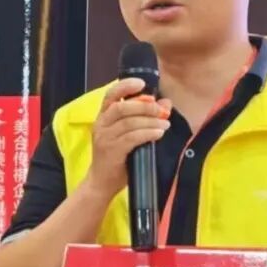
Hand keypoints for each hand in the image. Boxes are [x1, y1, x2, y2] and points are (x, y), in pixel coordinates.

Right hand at [83, 78, 170, 198]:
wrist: (101, 182)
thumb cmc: (117, 157)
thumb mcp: (129, 134)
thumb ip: (144, 118)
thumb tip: (165, 103)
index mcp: (103, 117)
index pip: (111, 94)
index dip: (126, 86)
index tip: (142, 83)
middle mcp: (101, 124)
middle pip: (122, 107)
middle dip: (145, 106)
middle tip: (161, 110)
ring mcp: (105, 138)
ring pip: (129, 122)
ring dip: (150, 121)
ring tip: (165, 124)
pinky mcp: (112, 151)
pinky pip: (132, 138)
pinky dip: (148, 133)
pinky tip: (158, 134)